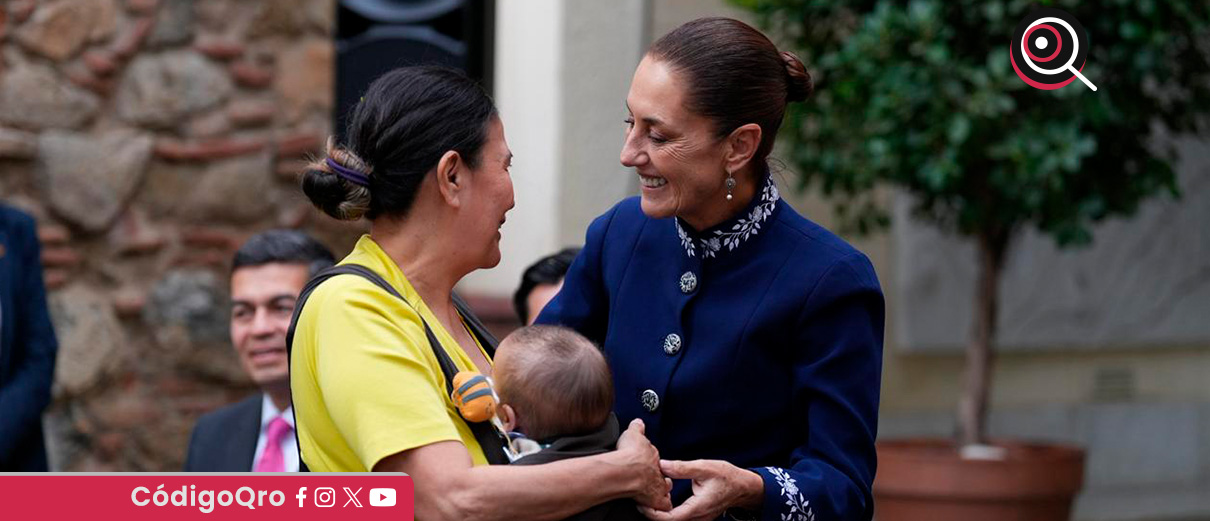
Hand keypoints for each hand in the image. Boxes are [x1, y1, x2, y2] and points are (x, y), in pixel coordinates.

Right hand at [615, 419, 672, 510]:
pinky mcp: (654, 499)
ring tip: (652, 493)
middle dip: (659, 476)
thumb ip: (636, 427)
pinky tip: (651, 505)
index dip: (650, 461)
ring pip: (665, 490)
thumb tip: (638, 422)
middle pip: (662, 474)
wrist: (625, 471)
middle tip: (650, 478)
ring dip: (660, 491)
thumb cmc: (628, 454)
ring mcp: (657, 486)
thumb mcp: (632, 433)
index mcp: (652, 455)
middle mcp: (657, 471)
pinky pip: (662, 505)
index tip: (644, 462)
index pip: (655, 458)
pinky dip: (658, 506)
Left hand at [638, 459, 763, 520]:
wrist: (743, 487)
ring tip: (648, 498)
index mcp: (698, 507)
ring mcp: (699, 519)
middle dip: (652, 513)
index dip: (653, 513)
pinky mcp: (698, 516)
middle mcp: (698, 517)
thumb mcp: (704, 467)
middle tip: (640, 499)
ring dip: (660, 512)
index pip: (670, 518)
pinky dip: (668, 511)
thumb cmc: (727, 477)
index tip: (642, 503)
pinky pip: (680, 518)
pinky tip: (663, 499)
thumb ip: (682, 468)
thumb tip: (662, 465)